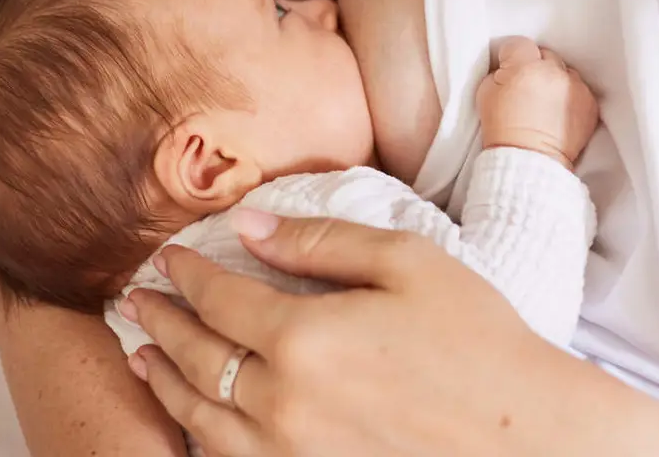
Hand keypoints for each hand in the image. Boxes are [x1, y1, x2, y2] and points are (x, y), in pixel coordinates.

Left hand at [123, 211, 568, 455]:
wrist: (523, 434)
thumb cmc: (478, 339)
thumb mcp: (408, 262)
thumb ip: (322, 241)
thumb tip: (250, 225)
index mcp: (305, 336)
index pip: (219, 297)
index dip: (187, 273)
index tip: (168, 258)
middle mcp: (282, 401)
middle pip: (197, 356)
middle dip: (160, 322)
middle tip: (135, 301)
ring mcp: (290, 452)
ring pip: (199, 415)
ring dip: (162, 380)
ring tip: (143, 356)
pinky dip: (196, 431)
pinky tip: (193, 415)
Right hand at [476, 37, 598, 167]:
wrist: (528, 160)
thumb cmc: (502, 129)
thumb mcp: (485, 94)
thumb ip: (498, 72)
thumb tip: (508, 67)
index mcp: (525, 67)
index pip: (519, 44)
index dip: (511, 56)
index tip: (509, 68)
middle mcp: (554, 72)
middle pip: (545, 54)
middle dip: (536, 66)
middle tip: (527, 87)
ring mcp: (575, 87)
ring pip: (565, 70)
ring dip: (556, 80)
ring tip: (546, 101)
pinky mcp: (590, 102)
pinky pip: (580, 89)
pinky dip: (570, 96)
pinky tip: (559, 111)